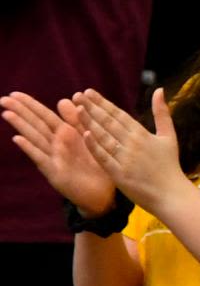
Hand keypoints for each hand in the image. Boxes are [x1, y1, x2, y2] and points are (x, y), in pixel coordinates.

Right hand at [3, 91, 117, 215]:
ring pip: (35, 138)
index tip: (14, 93)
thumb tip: (64, 99)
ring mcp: (53, 158)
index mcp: (64, 135)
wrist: (104, 193)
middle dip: (20, 112)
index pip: (44, 116)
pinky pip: (41, 158)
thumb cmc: (95, 165)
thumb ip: (77, 120)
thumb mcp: (88, 138)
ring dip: (21, 126)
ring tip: (7, 114)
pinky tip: (18, 139)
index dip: (30, 105)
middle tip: (3, 99)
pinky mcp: (55, 172)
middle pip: (35, 125)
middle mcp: (55, 145)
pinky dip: (30, 148)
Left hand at [73, 89, 190, 214]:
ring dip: (89, 122)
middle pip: (109, 122)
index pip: (119, 115)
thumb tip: (160, 90)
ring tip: (77, 109)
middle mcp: (133, 143)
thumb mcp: (168, 136)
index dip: (103, 103)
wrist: (170, 193)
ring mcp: (125, 158)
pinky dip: (94, 146)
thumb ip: (162, 113)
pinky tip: (85, 134)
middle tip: (78, 96)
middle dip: (92, 108)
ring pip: (104, 137)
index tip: (89, 92)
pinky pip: (104, 157)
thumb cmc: (169, 165)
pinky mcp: (119, 173)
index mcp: (143, 134)